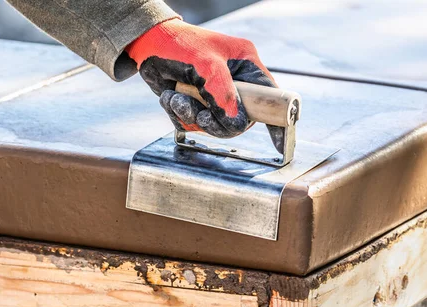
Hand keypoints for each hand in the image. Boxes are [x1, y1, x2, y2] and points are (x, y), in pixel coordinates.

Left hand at [126, 19, 283, 151]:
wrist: (146, 45)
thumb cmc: (178, 44)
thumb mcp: (204, 65)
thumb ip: (223, 94)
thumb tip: (236, 123)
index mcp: (245, 66)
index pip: (269, 96)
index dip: (276, 119)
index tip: (280, 142)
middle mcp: (233, 82)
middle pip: (238, 120)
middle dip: (215, 122)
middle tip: (200, 116)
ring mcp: (214, 95)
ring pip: (214, 125)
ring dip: (191, 115)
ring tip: (177, 98)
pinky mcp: (197, 103)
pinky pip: (194, 123)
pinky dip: (179, 114)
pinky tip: (171, 97)